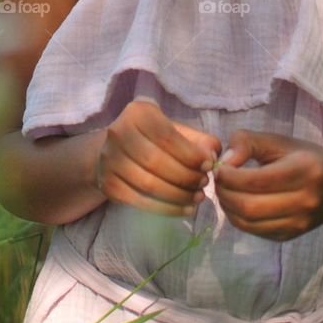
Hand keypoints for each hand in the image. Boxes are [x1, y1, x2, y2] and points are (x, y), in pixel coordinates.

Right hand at [95, 100, 221, 217]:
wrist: (116, 150)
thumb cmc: (153, 138)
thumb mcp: (174, 130)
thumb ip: (198, 140)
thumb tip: (214, 154)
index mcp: (137, 113)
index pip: (167, 137)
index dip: (190, 154)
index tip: (209, 165)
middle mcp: (118, 133)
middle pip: (157, 162)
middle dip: (186, 176)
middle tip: (204, 184)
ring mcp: (109, 160)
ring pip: (148, 185)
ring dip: (179, 196)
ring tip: (198, 197)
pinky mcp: (108, 184)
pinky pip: (139, 202)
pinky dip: (166, 209)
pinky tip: (184, 209)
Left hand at [213, 129, 322, 240]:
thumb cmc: (304, 158)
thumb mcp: (279, 141)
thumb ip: (248, 142)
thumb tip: (224, 160)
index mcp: (304, 171)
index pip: (257, 180)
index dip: (230, 176)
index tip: (219, 167)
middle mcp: (304, 201)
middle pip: (250, 206)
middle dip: (225, 193)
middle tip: (217, 180)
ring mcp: (298, 223)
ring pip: (249, 222)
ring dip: (227, 207)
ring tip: (224, 190)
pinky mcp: (289, 236)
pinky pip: (254, 231)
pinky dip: (237, 218)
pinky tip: (235, 203)